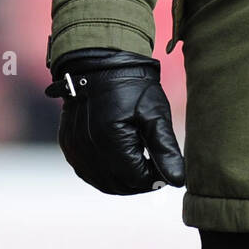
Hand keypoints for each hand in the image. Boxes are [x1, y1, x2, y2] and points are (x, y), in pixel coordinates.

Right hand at [46, 50, 184, 194]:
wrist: (101, 63)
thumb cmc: (132, 86)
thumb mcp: (154, 114)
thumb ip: (165, 150)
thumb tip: (179, 181)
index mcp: (111, 142)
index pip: (137, 179)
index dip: (155, 179)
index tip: (167, 170)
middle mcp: (88, 150)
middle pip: (119, 185)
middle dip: (140, 182)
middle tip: (156, 169)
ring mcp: (75, 149)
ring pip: (102, 182)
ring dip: (123, 180)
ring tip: (140, 164)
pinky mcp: (69, 146)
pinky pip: (87, 171)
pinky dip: (105, 173)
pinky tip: (120, 161)